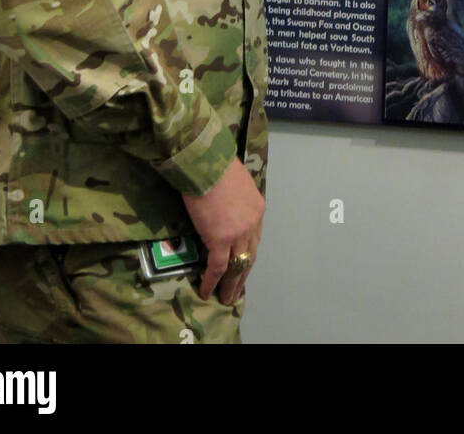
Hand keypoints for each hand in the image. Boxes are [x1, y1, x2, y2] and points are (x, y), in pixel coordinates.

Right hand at [182, 156, 264, 304]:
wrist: (209, 164)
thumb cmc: (219, 168)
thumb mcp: (238, 185)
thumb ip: (238, 202)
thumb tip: (227, 210)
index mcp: (258, 210)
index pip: (254, 240)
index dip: (247, 255)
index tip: (242, 267)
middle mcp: (252, 225)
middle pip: (249, 257)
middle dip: (242, 276)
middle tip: (235, 292)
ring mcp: (237, 234)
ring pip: (236, 266)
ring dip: (230, 285)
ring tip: (225, 298)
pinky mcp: (219, 240)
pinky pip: (217, 267)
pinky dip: (212, 282)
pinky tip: (206, 291)